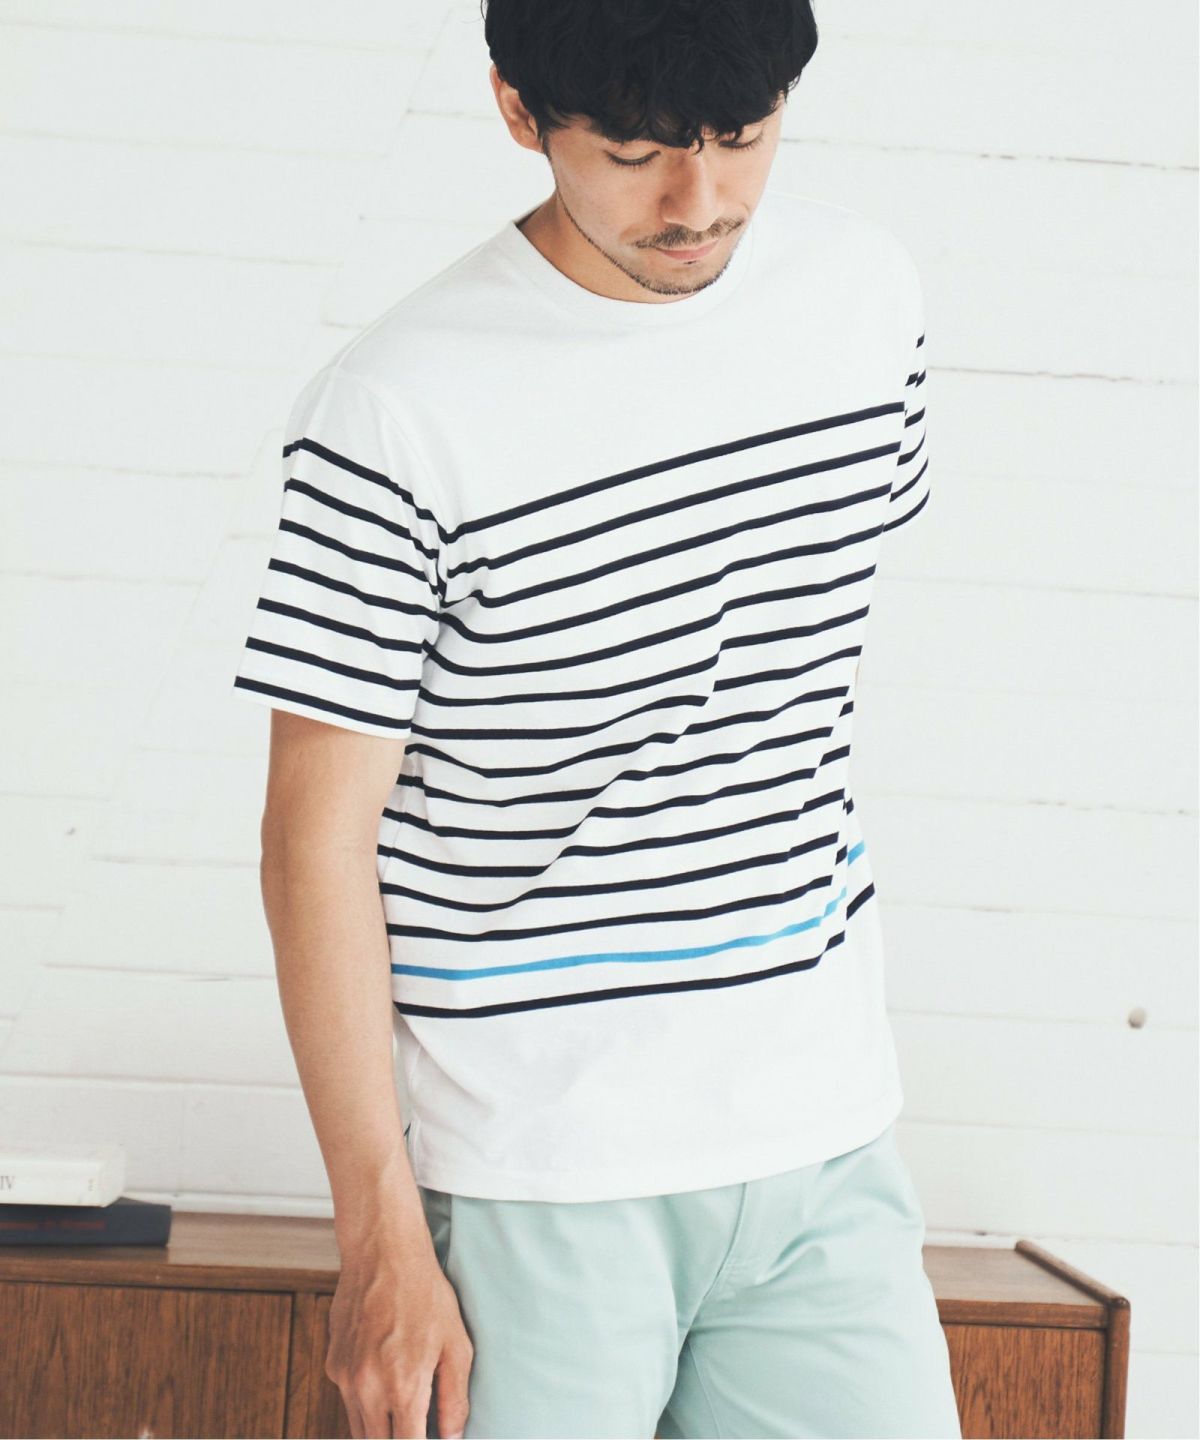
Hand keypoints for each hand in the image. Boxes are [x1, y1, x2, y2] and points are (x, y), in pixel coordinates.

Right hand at [325, 1215, 473, 1438]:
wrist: (383, 1252)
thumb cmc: (425, 1293)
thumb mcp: (456, 1343)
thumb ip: (454, 1398)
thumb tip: (453, 1435)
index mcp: (403, 1388)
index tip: (430, 1439)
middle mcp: (368, 1390)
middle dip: (398, 1439)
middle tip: (418, 1425)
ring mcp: (345, 1378)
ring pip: (359, 1429)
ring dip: (380, 1429)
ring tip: (404, 1407)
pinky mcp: (333, 1364)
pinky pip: (349, 1400)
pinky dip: (366, 1403)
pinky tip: (384, 1379)